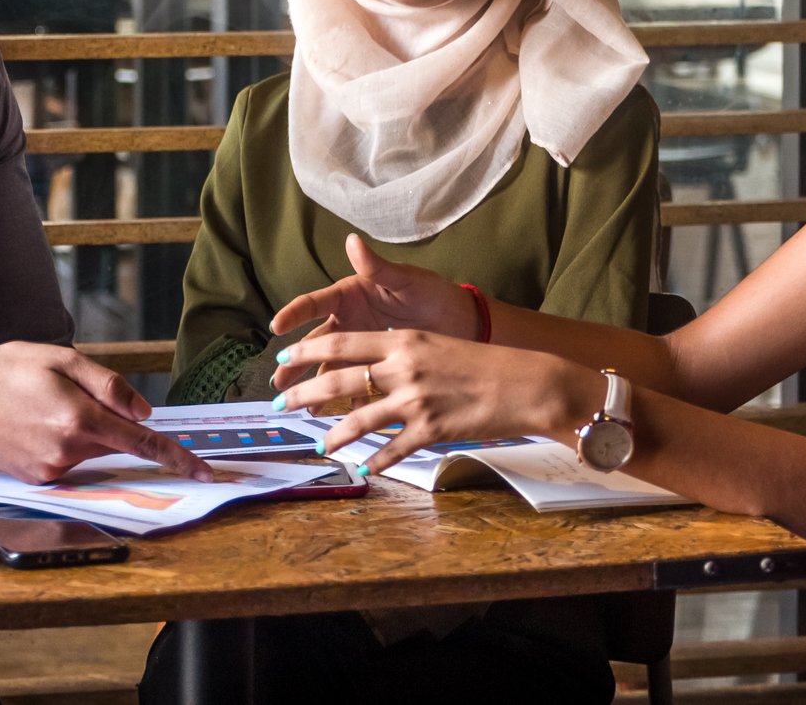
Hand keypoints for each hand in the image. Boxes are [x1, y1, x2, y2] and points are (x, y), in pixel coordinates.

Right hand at [0, 342, 213, 484]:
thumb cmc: (12, 369)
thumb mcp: (65, 360)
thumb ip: (111, 386)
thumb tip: (144, 412)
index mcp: (80, 420)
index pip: (142, 443)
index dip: (176, 457)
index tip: (204, 471)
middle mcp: (67, 452)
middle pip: (114, 442)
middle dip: (107, 422)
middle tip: (69, 395)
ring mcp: (50, 470)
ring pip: (91, 451)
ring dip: (83, 431)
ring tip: (45, 406)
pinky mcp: (37, 479)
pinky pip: (69, 461)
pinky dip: (64, 443)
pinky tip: (36, 423)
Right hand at [268, 235, 481, 392]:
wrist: (459, 321)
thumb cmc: (430, 292)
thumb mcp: (405, 279)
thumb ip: (377, 267)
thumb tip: (352, 240)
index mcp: (349, 296)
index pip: (314, 304)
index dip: (294, 314)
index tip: (277, 326)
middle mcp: (348, 322)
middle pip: (314, 344)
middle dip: (295, 363)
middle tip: (279, 382)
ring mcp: (359, 348)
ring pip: (330, 368)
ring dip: (316, 387)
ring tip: (305, 406)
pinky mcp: (373, 367)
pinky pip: (355, 386)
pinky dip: (346, 401)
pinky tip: (338, 415)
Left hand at [276, 329, 598, 474]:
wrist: (525, 383)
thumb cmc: (483, 362)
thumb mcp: (436, 343)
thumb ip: (401, 349)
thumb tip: (369, 359)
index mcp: (404, 339)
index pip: (342, 342)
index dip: (308, 350)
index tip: (284, 356)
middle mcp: (404, 367)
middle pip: (339, 379)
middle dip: (303, 393)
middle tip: (281, 403)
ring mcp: (416, 400)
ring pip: (359, 419)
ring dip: (334, 434)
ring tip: (319, 445)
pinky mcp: (431, 429)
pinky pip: (392, 449)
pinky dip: (375, 460)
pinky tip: (363, 467)